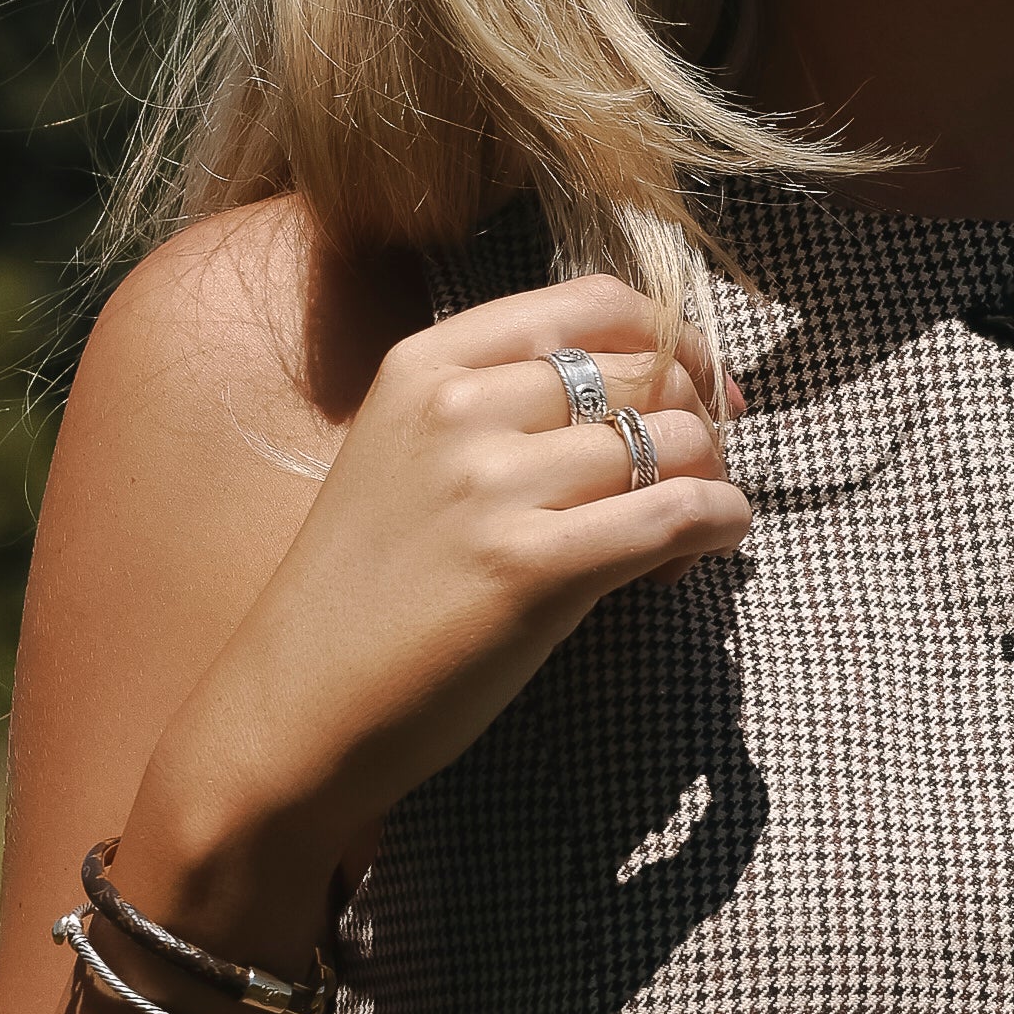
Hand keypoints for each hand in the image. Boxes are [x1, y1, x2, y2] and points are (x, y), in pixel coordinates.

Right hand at [131, 286, 751, 946]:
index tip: (698, 384)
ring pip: (673, 439)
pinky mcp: (532, 567)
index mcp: (427, 365)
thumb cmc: (362, 597)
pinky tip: (709, 550)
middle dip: (697, 419)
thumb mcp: (406, 461)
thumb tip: (645, 394)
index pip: (594, 304)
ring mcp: (493, 485)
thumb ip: (501, 411)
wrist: (293, 710)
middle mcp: (460, 407)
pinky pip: (681, 513)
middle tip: (693, 479)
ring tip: (676, 542)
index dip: (672, 338)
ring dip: (707, 482)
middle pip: (645, 369)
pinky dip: (721, 524)